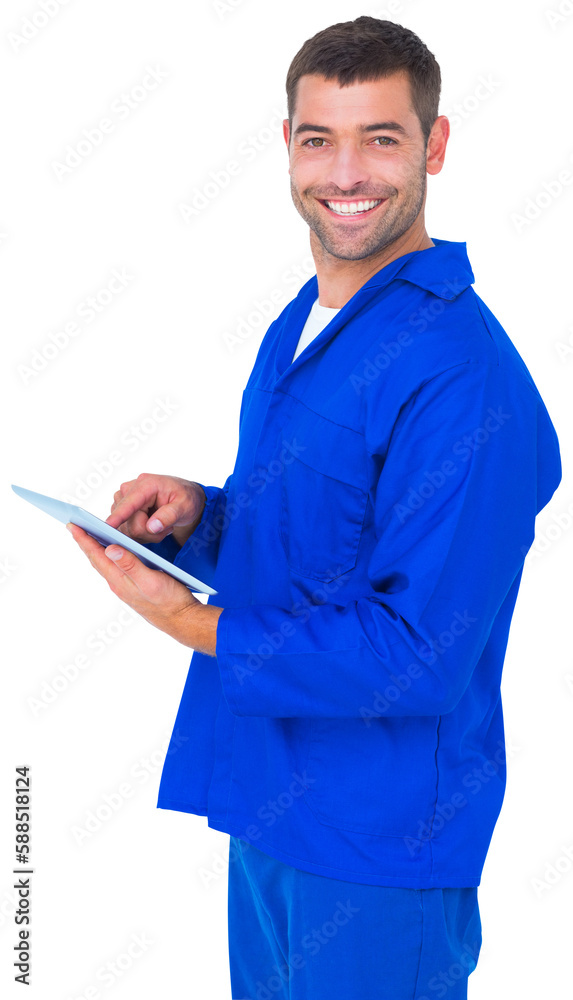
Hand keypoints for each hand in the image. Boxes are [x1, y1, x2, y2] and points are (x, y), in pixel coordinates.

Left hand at [65, 522, 222, 653]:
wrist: (181, 620)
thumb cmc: (169, 601)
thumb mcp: (151, 580)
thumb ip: (131, 565)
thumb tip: (110, 549)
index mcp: (120, 580)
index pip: (97, 556)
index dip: (84, 540)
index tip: (72, 525)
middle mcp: (119, 584)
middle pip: (97, 559)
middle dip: (85, 542)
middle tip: (74, 526)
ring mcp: (125, 587)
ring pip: (105, 564)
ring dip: (95, 549)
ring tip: (88, 536)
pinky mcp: (133, 588)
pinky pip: (115, 568)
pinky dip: (109, 557)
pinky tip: (112, 552)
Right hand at [106, 473, 206, 547]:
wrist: (183, 497)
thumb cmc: (185, 498)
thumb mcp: (185, 506)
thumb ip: (169, 515)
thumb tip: (152, 526)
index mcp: (146, 484)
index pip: (129, 503)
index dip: (119, 516)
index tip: (108, 525)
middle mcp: (129, 489)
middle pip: (128, 523)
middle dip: (148, 532)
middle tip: (165, 527)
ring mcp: (122, 499)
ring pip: (126, 529)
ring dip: (145, 534)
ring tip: (160, 524)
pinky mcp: (120, 508)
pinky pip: (124, 530)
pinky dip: (140, 533)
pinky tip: (151, 525)